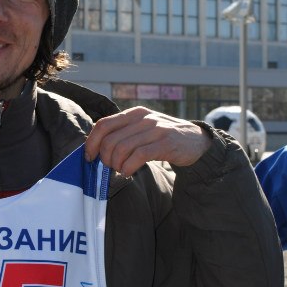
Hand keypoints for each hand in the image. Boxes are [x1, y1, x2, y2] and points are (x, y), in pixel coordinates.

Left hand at [84, 106, 210, 175]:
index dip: (92, 142)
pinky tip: (129, 172)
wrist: (196, 141)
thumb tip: (97, 148)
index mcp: (134, 113)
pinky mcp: (165, 143)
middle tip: (110, 167)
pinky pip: (138, 157)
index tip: (90, 157)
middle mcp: (143, 118)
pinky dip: (128, 168)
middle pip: (110, 140)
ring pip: (122, 149)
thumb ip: (123, 133)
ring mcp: (155, 130)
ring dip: (117, 165)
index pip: (103, 125)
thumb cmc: (163, 137)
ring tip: (121, 170)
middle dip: (105, 158)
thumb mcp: (142, 129)